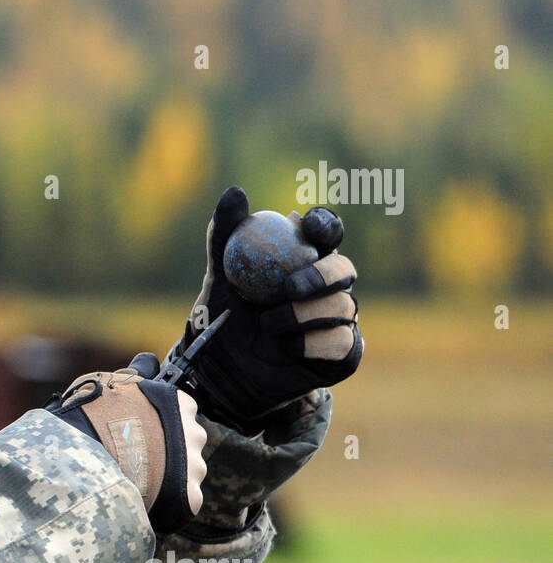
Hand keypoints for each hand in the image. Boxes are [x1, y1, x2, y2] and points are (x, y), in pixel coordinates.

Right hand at [47, 357, 207, 530]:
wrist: (88, 458)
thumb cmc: (93, 417)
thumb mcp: (110, 384)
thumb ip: (136, 376)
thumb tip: (148, 361)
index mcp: (180, 403)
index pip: (180, 412)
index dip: (158, 423)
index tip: (139, 431)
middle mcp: (195, 432)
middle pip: (186, 443)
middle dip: (166, 451)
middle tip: (135, 458)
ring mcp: (195, 466)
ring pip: (186, 473)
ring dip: (167, 478)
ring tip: (135, 481)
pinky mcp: (190, 497)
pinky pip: (182, 501)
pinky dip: (167, 503)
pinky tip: (143, 497)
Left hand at [185, 186, 362, 430]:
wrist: (220, 370)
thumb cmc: (220, 320)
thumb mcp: (217, 276)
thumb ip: (225, 235)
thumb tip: (235, 192)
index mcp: (304, 261)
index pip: (326, 233)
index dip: (324, 225)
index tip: (307, 227)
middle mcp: (327, 289)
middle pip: (345, 268)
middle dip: (320, 276)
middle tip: (289, 288)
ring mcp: (338, 321)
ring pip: (343, 306)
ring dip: (303, 316)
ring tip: (269, 327)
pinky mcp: (343, 354)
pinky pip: (342, 341)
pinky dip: (311, 343)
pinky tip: (286, 347)